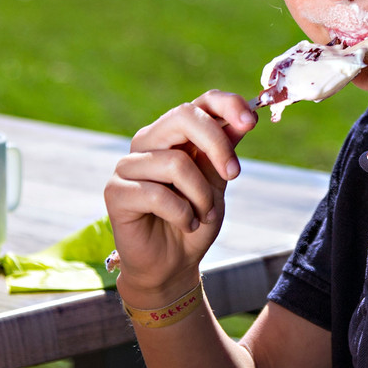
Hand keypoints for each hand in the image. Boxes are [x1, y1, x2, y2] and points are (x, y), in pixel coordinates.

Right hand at [104, 90, 256, 304]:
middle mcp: (149, 142)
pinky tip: (185, 224)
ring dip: (201, 195)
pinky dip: (182, 214)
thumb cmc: (195, 220)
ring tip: (202, 215)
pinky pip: (157, 194)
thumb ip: (224, 150)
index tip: (251, 121)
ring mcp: (129, 165)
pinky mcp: (116, 191)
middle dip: (217, 145)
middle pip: (183, 117)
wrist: (173, 265)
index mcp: (175, 134)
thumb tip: (243, 118)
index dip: (226, 104)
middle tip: (233, 174)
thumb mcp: (218, 183)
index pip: (199, 102)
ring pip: (176, 162)